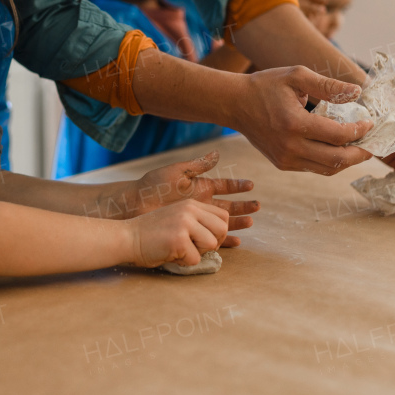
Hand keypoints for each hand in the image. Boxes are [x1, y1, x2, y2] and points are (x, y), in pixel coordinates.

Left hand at [123, 151, 258, 246]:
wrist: (136, 205)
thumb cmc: (154, 185)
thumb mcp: (177, 171)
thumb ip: (198, 165)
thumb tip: (218, 153)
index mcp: (199, 187)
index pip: (224, 185)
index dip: (237, 185)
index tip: (250, 185)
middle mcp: (202, 202)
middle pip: (228, 204)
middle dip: (243, 205)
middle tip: (257, 206)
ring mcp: (197, 218)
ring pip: (223, 220)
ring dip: (237, 221)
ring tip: (251, 222)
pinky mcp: (192, 231)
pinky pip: (211, 236)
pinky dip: (225, 240)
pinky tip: (236, 241)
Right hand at [128, 200, 229, 268]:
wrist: (127, 237)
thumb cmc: (152, 234)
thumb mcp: (177, 218)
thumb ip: (196, 222)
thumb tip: (218, 238)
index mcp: (191, 204)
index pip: (223, 216)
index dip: (219, 231)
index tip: (206, 240)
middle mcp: (190, 210)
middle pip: (223, 228)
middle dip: (214, 243)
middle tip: (196, 248)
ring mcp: (184, 223)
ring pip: (212, 244)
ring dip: (198, 253)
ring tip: (181, 250)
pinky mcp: (178, 239)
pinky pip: (196, 259)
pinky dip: (184, 262)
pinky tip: (170, 254)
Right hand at [234, 66, 373, 173]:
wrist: (235, 104)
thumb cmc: (266, 86)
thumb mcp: (296, 75)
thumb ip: (328, 85)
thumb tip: (357, 93)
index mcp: (294, 123)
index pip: (338, 135)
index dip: (360, 131)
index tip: (371, 123)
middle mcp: (290, 146)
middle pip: (337, 160)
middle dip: (360, 153)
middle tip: (373, 142)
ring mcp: (285, 159)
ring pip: (327, 169)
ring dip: (348, 160)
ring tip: (360, 147)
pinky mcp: (282, 164)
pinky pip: (314, 168)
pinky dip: (331, 162)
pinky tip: (339, 148)